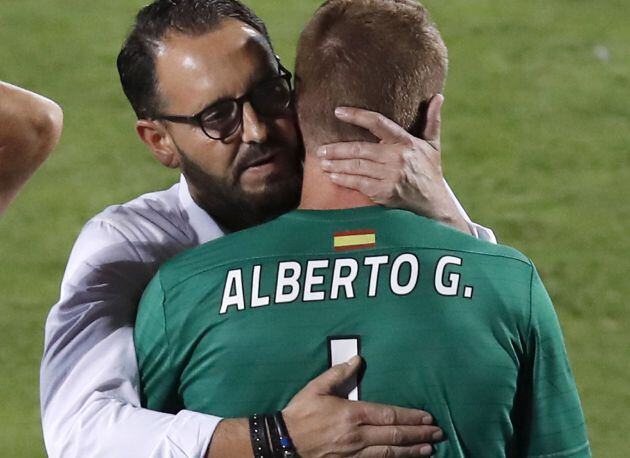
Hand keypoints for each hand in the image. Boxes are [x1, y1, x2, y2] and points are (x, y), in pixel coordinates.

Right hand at [283, 356, 442, 456]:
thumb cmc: (300, 414)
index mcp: (352, 414)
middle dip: (418, 434)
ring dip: (412, 450)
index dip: (410, 417)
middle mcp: (357, 436)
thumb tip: (357, 359)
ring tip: (429, 448)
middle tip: (437, 433)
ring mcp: (354, 454)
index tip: (427, 417)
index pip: (389, 415)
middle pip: (394, 435)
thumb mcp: (316, 388)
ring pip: (389, 453)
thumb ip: (339, 373)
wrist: (282, 443)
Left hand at [318, 95, 470, 233]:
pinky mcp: (383, 193)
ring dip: (336, 165)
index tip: (338, 111)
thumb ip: (432, 120)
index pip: (378, 123)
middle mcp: (396, 158)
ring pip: (356, 167)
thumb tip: (438, 97)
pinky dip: (343, 180)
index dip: (356, 116)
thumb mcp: (433, 145)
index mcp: (406, 142)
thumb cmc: (429, 170)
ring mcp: (389, 177)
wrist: (433, 202)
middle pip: (359, 149)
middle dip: (337, 149)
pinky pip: (358, 184)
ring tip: (322, 162)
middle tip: (320, 149)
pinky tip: (333, 176)